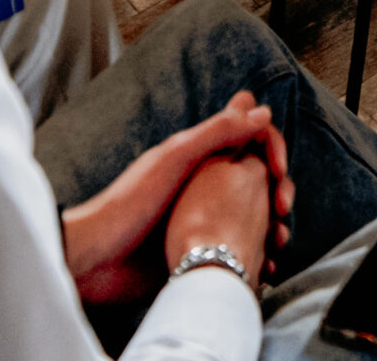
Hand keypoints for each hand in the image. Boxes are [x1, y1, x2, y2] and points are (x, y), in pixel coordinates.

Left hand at [63, 93, 291, 308]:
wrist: (93, 261)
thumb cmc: (128, 205)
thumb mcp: (173, 159)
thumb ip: (216, 132)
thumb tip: (263, 111)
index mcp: (201, 156)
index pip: (251, 138)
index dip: (272, 147)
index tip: (278, 170)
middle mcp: (205, 183)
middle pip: (257, 176)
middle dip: (278, 189)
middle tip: (283, 211)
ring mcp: (201, 218)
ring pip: (252, 212)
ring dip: (272, 224)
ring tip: (277, 245)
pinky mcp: (196, 249)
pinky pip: (235, 245)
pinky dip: (255, 251)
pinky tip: (263, 264)